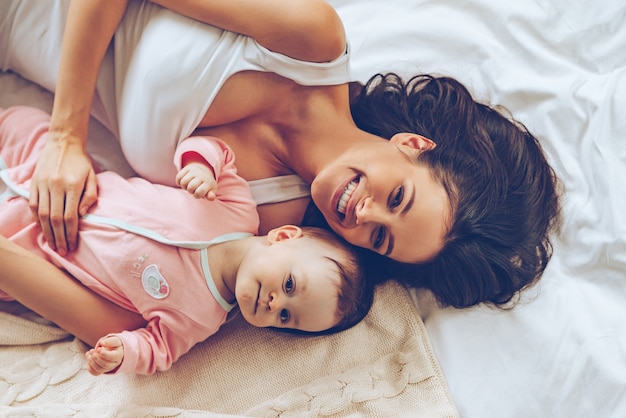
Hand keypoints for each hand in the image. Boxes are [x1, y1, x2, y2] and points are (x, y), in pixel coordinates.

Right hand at [29, 134, 97, 254]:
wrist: (63, 143)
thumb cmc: (81, 163)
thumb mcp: (93, 177)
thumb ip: (90, 196)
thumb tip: (82, 215)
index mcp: (71, 186)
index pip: (70, 217)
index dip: (71, 234)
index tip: (73, 246)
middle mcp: (55, 186)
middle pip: (55, 219)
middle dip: (59, 238)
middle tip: (63, 251)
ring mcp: (42, 185)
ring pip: (43, 215)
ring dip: (47, 232)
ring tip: (53, 245)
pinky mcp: (33, 184)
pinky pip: (34, 206)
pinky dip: (38, 219)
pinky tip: (43, 229)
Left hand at [85, 335, 123, 375]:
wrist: (113, 349)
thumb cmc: (114, 344)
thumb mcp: (114, 340)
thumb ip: (109, 341)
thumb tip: (102, 343)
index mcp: (119, 355)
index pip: (112, 357)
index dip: (104, 354)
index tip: (98, 348)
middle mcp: (114, 363)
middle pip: (105, 364)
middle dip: (96, 358)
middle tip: (92, 350)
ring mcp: (108, 368)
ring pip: (100, 369)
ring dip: (92, 362)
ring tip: (89, 354)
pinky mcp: (102, 370)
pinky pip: (96, 373)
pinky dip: (90, 369)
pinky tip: (88, 361)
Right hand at [175, 162, 217, 199]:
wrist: (203, 173)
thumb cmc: (206, 186)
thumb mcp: (210, 191)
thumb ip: (210, 196)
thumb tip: (211, 197)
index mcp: (208, 182)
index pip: (198, 193)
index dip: (197, 195)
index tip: (199, 193)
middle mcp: (202, 175)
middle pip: (190, 188)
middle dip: (190, 191)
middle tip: (194, 189)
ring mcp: (195, 171)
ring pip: (183, 182)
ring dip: (184, 187)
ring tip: (189, 185)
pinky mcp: (188, 168)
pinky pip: (179, 177)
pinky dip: (179, 182)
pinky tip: (185, 182)